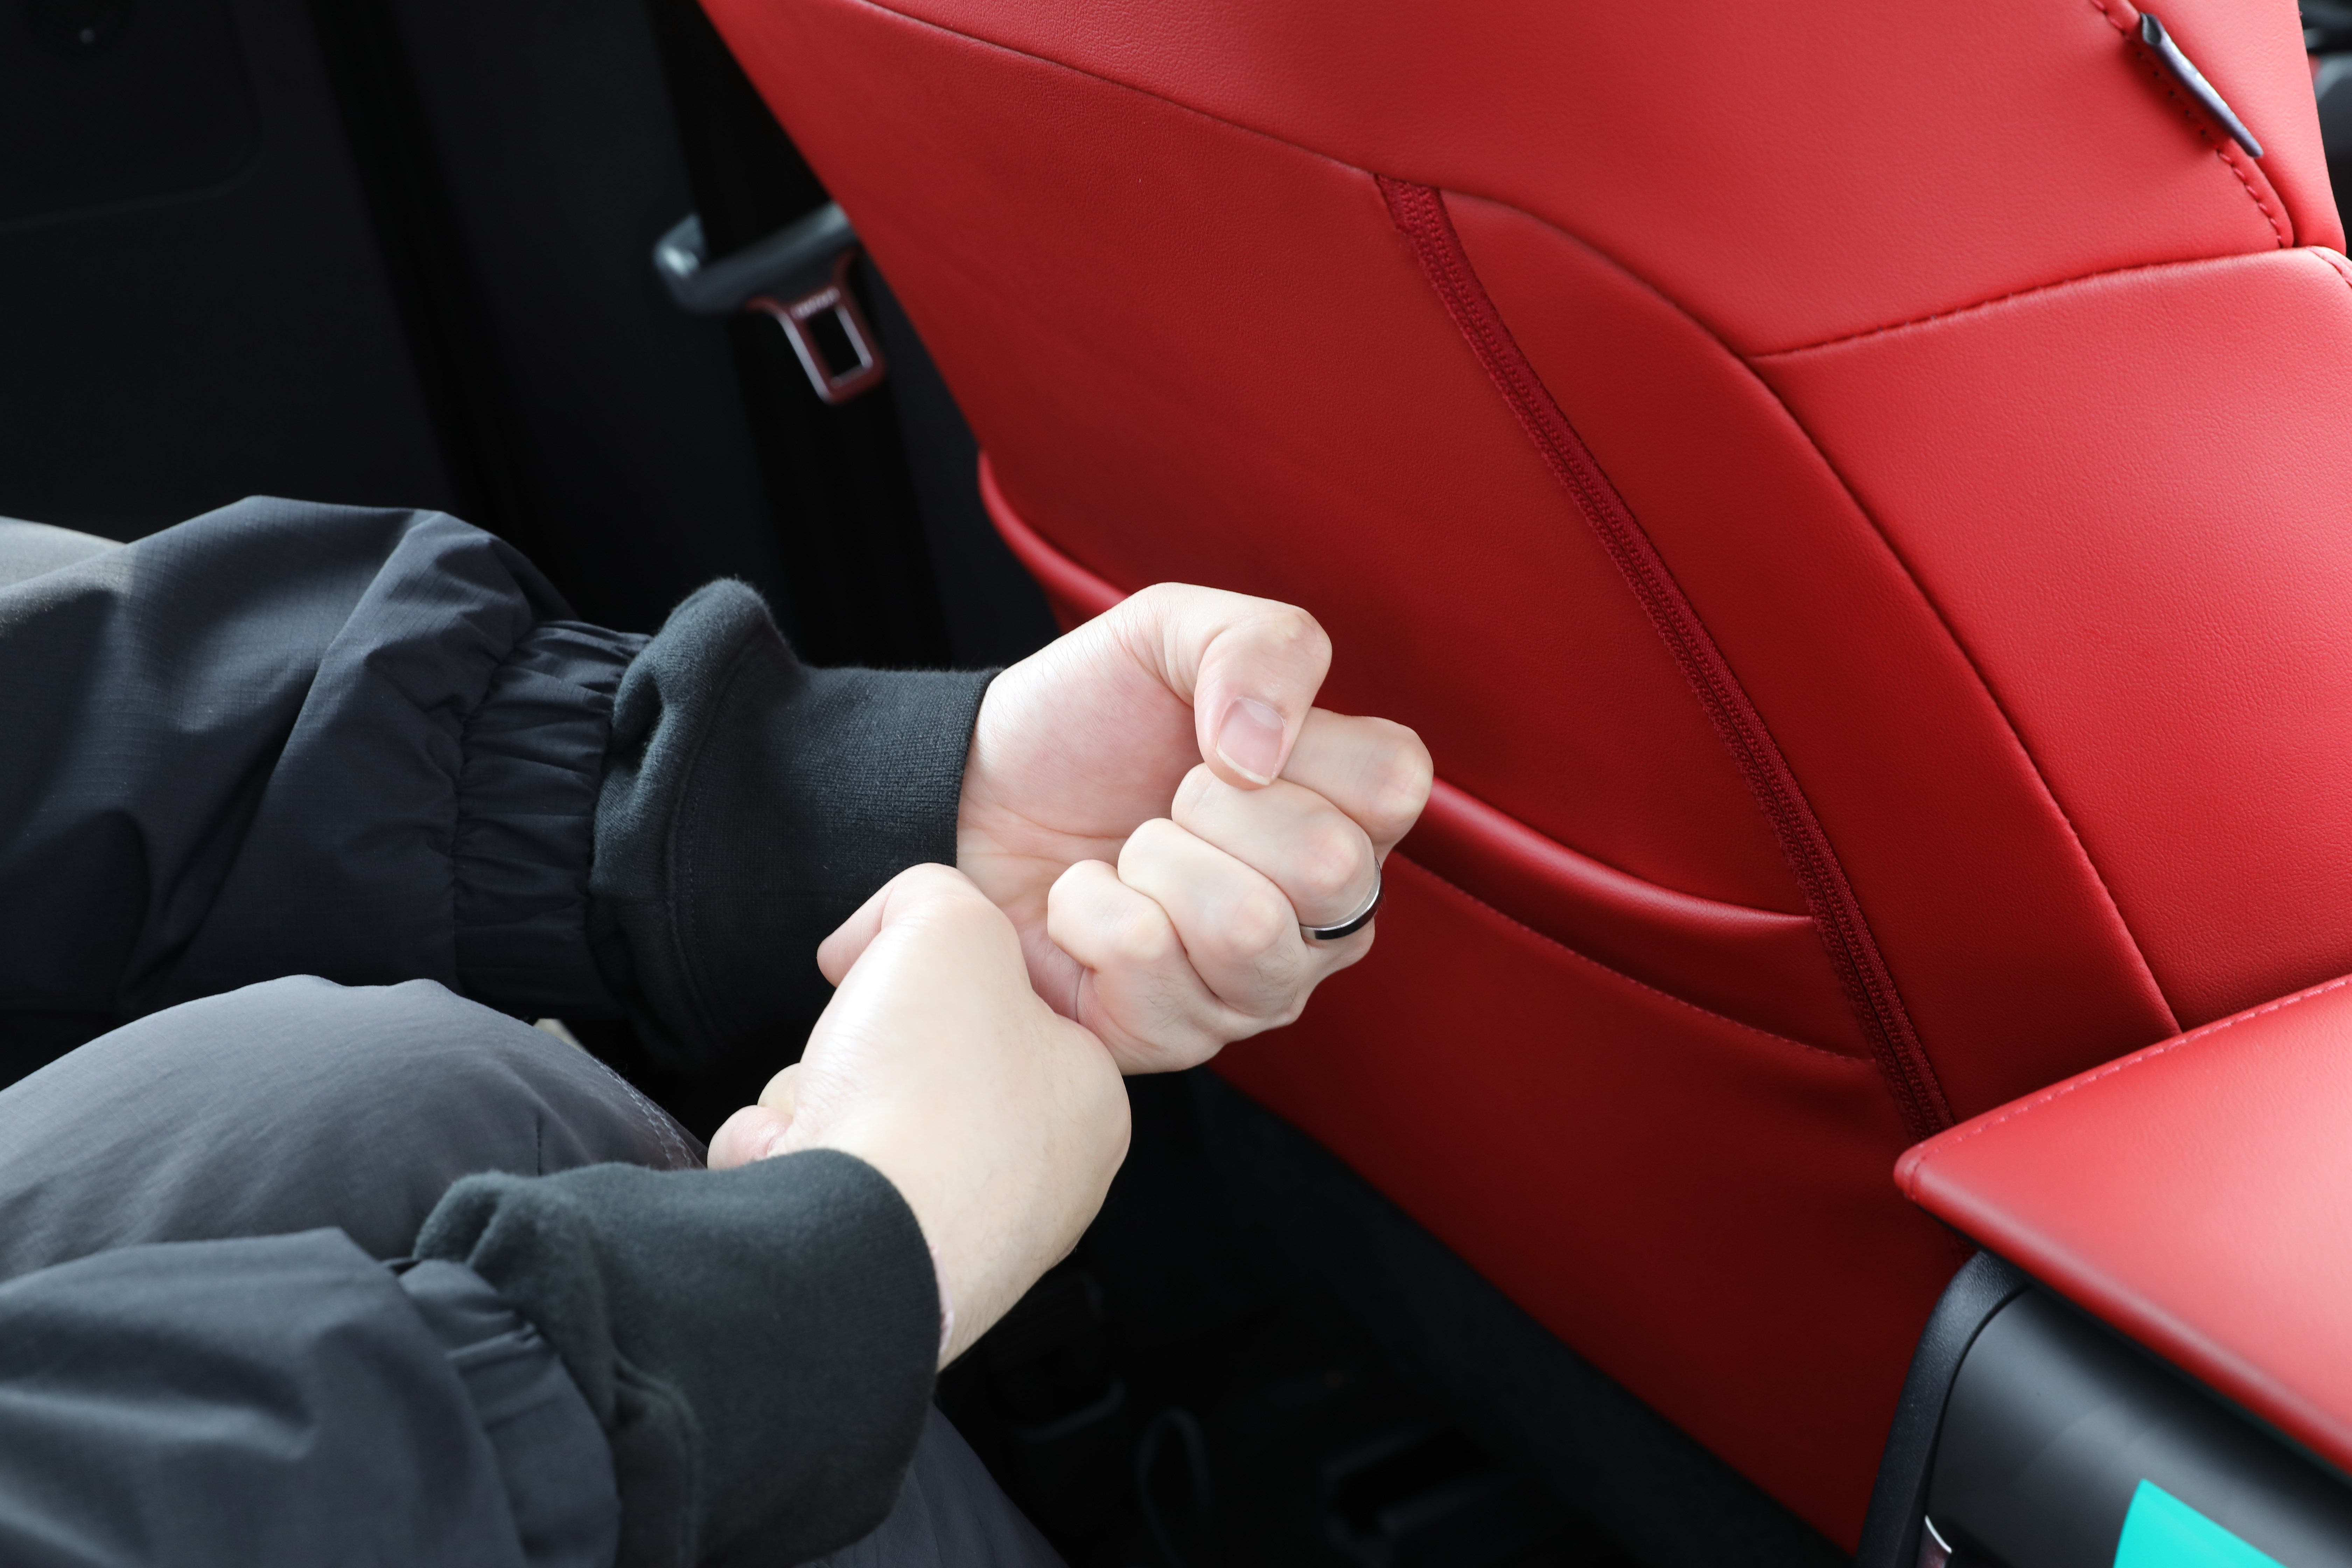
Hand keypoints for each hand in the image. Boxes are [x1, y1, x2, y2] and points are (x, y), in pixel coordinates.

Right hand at [708, 864, 1127, 1365]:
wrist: (849, 1238)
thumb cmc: (922, 1093)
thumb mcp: (946, 925)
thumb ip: (929, 895)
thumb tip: (886, 928)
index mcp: (1086, 1100)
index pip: (1006, 1004)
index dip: (933, 976)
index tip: (900, 983)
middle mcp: (1040, 1178)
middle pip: (922, 1065)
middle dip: (860, 1047)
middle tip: (858, 1054)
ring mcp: (968, 1238)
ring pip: (864, 1123)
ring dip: (815, 1101)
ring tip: (824, 1119)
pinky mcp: (890, 1274)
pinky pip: (824, 1189)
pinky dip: (790, 1164)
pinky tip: (794, 1168)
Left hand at [958, 584, 1431, 1073]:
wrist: (976, 789)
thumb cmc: (1088, 719)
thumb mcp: (1170, 631)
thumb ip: (1257, 645)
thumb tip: (1263, 751)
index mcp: (1350, 815)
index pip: (1392, 783)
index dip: (1300, 745)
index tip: (1224, 741)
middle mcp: (1326, 916)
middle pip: (1332, 868)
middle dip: (1214, 807)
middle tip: (1167, 800)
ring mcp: (1260, 988)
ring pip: (1247, 930)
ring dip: (1156, 863)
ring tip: (1128, 853)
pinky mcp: (1176, 1036)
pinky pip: (1148, 966)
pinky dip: (1089, 912)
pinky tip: (1088, 904)